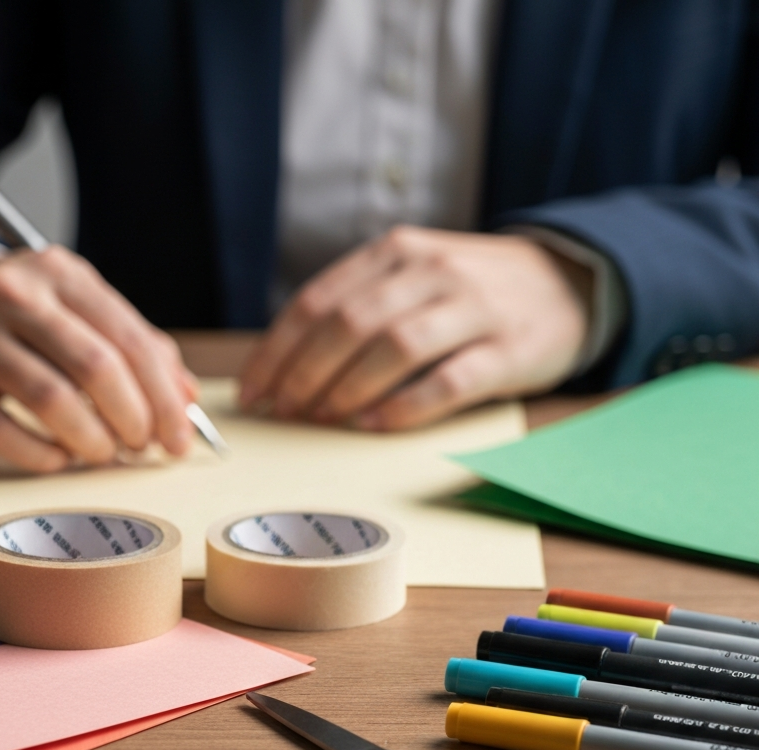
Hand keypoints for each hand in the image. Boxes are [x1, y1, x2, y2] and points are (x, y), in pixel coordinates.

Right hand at [0, 246, 196, 471]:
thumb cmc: (15, 316)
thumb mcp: (74, 309)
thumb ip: (133, 345)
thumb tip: (187, 395)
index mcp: (60, 273)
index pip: (129, 339)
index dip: (163, 397)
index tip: (180, 436)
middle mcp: (14, 295)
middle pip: (96, 367)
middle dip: (133, 420)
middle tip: (144, 448)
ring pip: (51, 400)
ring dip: (92, 441)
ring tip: (104, 453)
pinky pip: (0, 431)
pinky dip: (41, 455)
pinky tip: (59, 458)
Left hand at [239, 227, 590, 429]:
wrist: (568, 282)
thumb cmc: (468, 293)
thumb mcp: (412, 279)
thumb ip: (359, 307)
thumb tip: (289, 370)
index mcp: (396, 253)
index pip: (318, 300)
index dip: (278, 350)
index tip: (253, 390)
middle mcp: (431, 271)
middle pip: (349, 323)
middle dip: (304, 373)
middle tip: (282, 412)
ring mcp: (473, 307)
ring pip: (395, 347)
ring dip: (348, 388)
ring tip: (322, 419)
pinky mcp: (509, 349)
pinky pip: (449, 380)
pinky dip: (405, 405)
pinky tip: (375, 424)